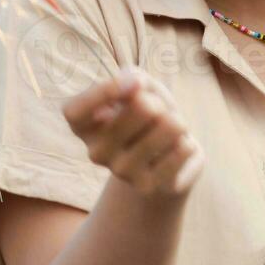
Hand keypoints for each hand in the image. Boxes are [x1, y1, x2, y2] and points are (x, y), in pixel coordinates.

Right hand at [62, 64, 203, 198]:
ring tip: (169, 131)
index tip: (137, 81)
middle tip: (157, 112)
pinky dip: (187, 144)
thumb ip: (132, 77)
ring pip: (168, 125)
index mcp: (82, 125)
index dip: (106, 91)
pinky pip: (183, 150)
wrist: (162, 158)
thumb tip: (135, 84)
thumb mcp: (136, 84)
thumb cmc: (144, 111)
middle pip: (142, 107)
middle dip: (160, 101)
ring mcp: (120, 172)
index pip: (77, 111)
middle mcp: (95, 152)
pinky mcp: (148, 187)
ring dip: (178, 122)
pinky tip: (176, 150)